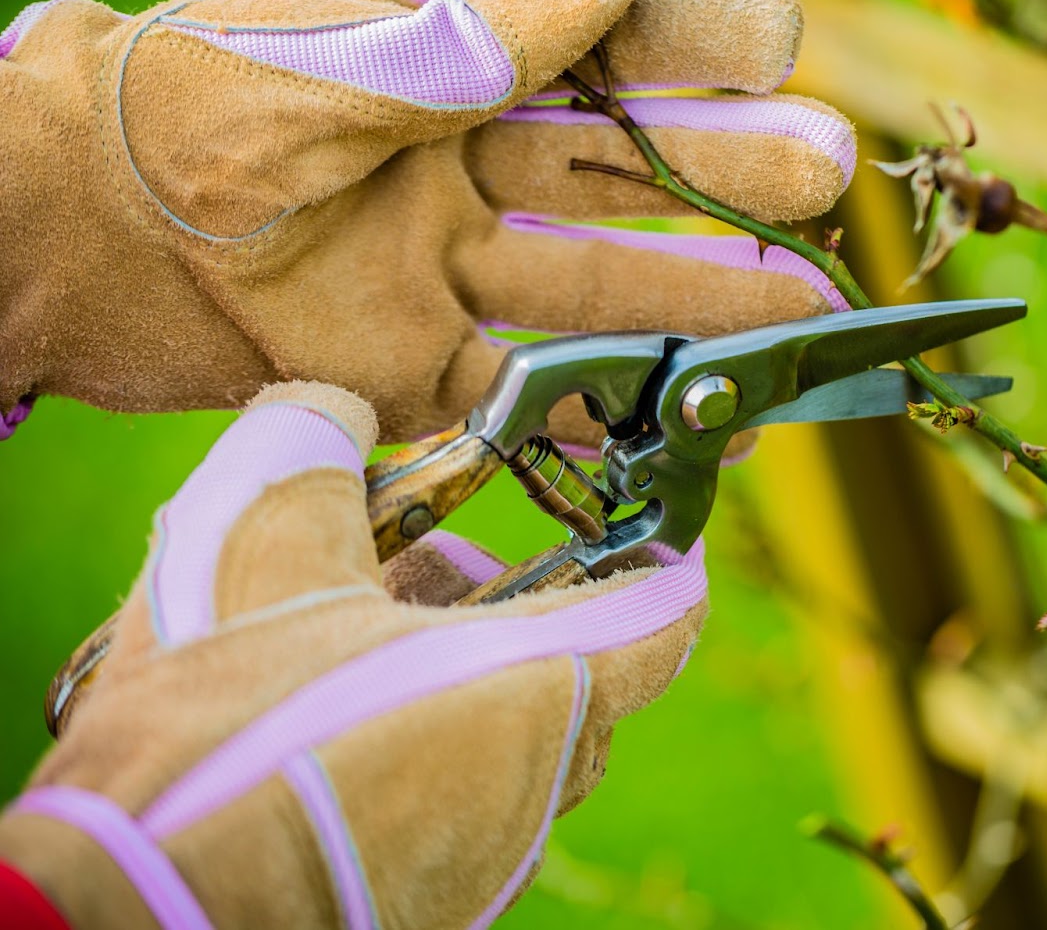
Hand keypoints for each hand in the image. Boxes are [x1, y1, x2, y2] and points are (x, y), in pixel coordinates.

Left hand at [0, 0, 852, 442]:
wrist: (62, 236)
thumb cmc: (179, 111)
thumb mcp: (334, 63)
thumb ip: (479, 44)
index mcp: (442, 77)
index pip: (594, 54)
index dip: (691, 48)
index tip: (784, 41)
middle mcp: (459, 175)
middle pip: (618, 180)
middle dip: (727, 176)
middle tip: (830, 174)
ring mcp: (442, 277)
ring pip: (598, 291)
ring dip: (703, 297)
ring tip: (808, 301)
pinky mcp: (410, 372)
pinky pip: (533, 395)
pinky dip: (617, 406)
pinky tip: (705, 405)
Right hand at [0, 382, 705, 928]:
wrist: (137, 903)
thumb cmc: (224, 725)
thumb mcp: (267, 540)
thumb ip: (320, 444)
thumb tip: (334, 407)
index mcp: (535, 688)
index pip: (663, 618)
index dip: (669, 565)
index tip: (663, 536)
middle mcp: (533, 786)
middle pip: (582, 678)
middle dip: (524, 612)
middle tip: (437, 567)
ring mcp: (486, 858)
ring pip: (518, 745)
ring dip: (466, 677)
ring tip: (363, 632)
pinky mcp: (433, 905)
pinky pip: (464, 806)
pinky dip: (429, 747)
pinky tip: (336, 717)